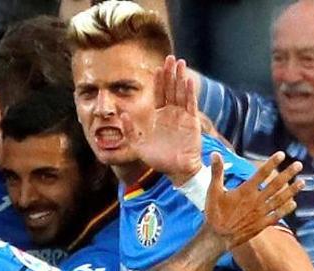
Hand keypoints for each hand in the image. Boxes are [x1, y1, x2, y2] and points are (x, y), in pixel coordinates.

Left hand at [132, 56, 201, 183]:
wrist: (176, 170)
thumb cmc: (158, 159)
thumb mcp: (139, 145)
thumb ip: (130, 130)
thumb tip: (121, 115)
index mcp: (158, 116)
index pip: (159, 94)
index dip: (159, 81)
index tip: (157, 68)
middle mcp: (171, 113)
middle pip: (171, 88)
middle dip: (171, 73)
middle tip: (171, 57)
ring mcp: (182, 116)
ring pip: (181, 92)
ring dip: (181, 78)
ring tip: (180, 63)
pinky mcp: (192, 122)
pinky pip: (190, 104)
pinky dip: (189, 93)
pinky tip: (188, 81)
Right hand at [205, 151, 303, 248]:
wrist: (217, 237)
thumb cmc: (214, 213)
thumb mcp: (213, 190)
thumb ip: (217, 171)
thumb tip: (214, 153)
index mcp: (245, 191)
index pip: (261, 174)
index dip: (272, 163)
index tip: (282, 154)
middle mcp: (256, 200)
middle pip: (275, 185)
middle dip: (288, 174)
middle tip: (299, 165)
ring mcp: (261, 213)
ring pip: (280, 199)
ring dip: (292, 190)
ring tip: (302, 182)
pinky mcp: (261, 224)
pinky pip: (277, 215)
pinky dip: (286, 209)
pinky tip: (294, 203)